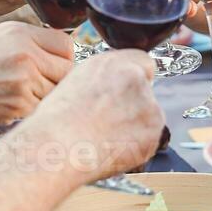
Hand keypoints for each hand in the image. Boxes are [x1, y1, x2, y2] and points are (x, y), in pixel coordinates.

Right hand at [0, 21, 73, 127]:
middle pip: (67, 71)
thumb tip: (66, 52)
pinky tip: (10, 105)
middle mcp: (26, 54)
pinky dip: (30, 111)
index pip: (67, 45)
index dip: (61, 59)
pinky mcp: (19, 106)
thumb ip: (30, 41)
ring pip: (56, 93)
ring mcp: (24, 81)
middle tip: (34, 85)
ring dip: (43, 97)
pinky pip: (41, 110)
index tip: (50, 67)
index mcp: (20, 33)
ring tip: (16, 94)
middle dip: (56, 80)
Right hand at [14, 50, 162, 182]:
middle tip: (109, 122)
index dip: (130, 82)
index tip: (123, 95)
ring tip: (106, 138)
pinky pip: (150, 139)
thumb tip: (111, 91)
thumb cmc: (57, 121)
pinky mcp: (154, 130)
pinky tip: (113, 148)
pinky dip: (137, 146)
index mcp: (112, 63)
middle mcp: (134, 78)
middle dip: (133, 106)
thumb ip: (102, 81)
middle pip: (145, 91)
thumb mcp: (75, 84)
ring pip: (149, 116)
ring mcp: (148, 104)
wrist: (60, 145)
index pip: (141, 62)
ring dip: (135, 127)